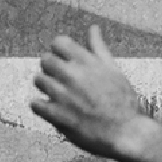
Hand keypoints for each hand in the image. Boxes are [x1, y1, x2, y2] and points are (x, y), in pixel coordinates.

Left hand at [30, 25, 151, 158]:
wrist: (126, 133)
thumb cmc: (123, 102)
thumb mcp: (114, 70)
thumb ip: (99, 48)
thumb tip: (93, 28)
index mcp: (87, 62)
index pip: (58, 43)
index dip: (60, 52)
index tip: (67, 64)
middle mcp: (73, 75)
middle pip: (45, 59)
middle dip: (51, 68)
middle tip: (62, 82)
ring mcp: (63, 95)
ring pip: (38, 80)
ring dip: (46, 87)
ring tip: (60, 97)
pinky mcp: (57, 115)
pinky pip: (35, 104)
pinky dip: (41, 106)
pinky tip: (53, 110)